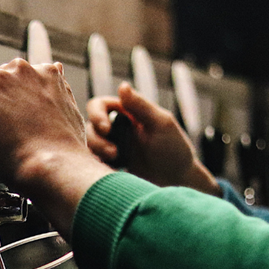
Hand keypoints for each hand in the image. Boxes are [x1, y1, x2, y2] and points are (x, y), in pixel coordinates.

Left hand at [0, 59, 112, 236]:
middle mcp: (20, 69)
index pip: (18, 84)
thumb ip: (57, 98)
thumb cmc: (63, 151)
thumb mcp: (72, 115)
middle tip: (7, 138)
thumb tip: (53, 95)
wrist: (52, 165)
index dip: (15, 110)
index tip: (18, 126)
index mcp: (47, 73)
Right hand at [86, 82, 220, 195]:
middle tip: (113, 153)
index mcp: (128, 113)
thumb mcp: (161, 124)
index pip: (100, 105)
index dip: (96, 114)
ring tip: (116, 162)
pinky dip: (97, 166)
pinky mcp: (111, 167)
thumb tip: (122, 85)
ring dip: (98, 152)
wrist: (178, 182)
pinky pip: (94, 163)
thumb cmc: (175, 150)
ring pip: (91, 145)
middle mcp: (117, 129)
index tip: (106, 129)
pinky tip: (111, 172)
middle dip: (96, 138)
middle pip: (91, 127)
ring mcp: (113, 148)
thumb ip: (141, 106)